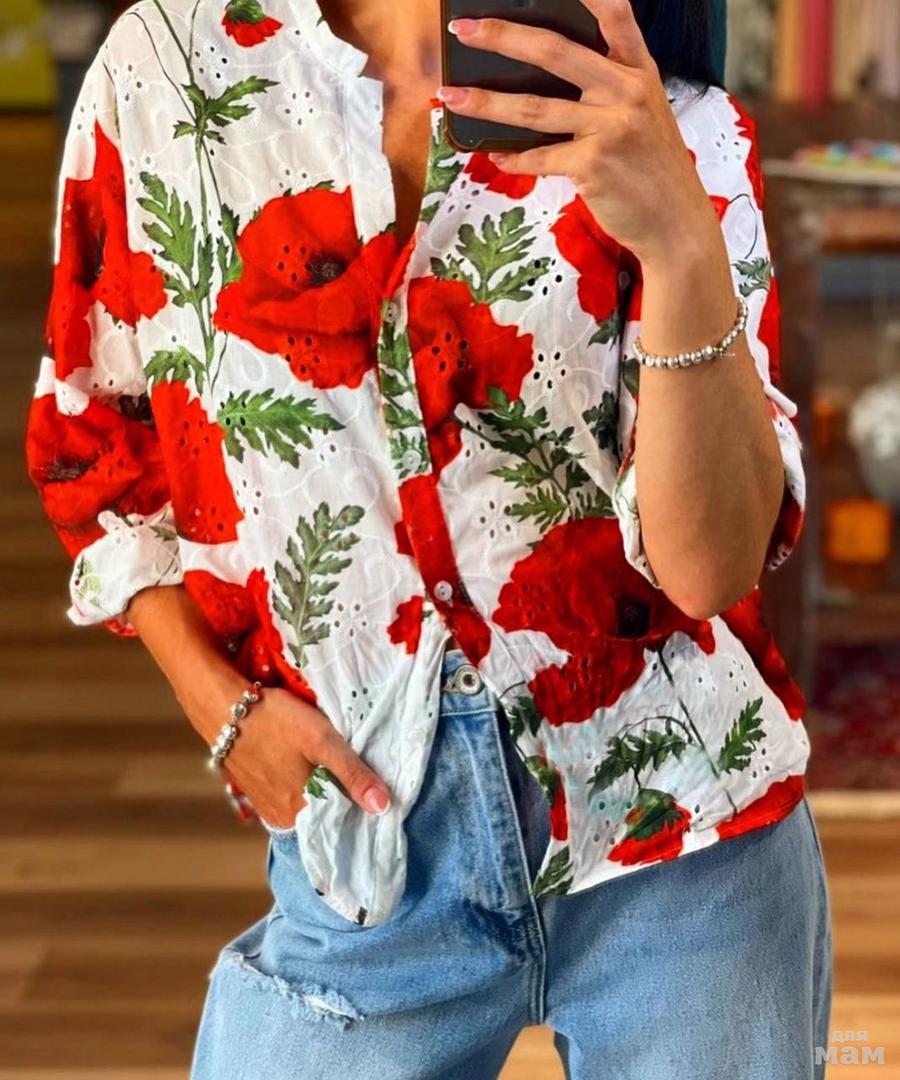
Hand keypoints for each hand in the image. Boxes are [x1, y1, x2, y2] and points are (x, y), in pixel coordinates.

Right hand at [187, 674, 391, 828]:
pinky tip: (315, 771)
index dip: (363, 813)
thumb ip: (352, 774)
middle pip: (327, 819)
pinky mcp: (260, 794)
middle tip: (368, 783)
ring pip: (310, 808)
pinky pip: (293, 800)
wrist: (224, 707)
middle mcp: (283, 819)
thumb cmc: (275, 720)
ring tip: (344, 774)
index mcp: (300, 813)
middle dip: (346, 804)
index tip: (382, 802)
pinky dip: (307, 789)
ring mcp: (269, 807)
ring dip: (327, 795)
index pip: (342, 826)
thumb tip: (384, 808)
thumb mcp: (321, 740)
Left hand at [439, 0, 721, 264]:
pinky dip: (512, 157)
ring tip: (450, 95)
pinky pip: (539, 157)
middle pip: (555, 52)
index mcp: (639, 72)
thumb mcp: (644, 114)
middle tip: (465, 30)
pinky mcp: (593, 166)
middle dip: (503, 37)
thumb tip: (544, 77)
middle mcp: (626, 92)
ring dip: (486, 101)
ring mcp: (610, 128)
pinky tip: (493, 153)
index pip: (615, 14)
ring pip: (534, 107)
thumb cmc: (652, 168)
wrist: (675, 222)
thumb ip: (609, 88)